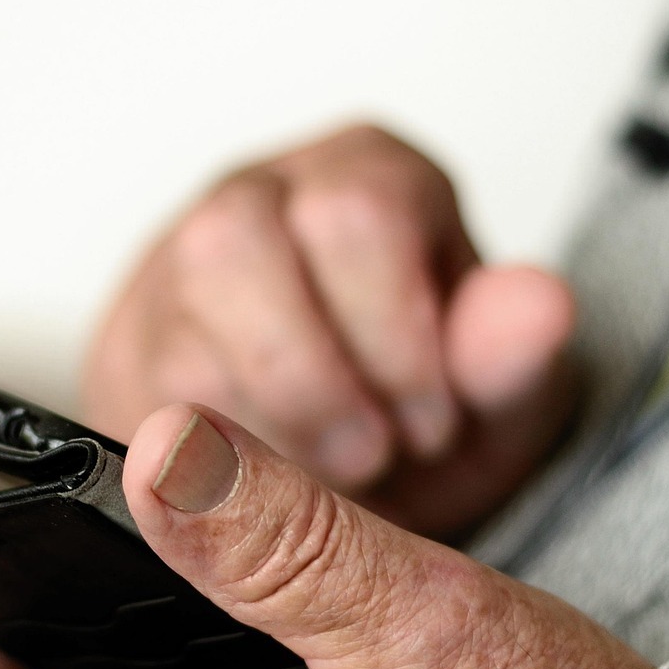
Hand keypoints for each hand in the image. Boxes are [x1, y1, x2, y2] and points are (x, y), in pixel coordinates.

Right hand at [83, 124, 579, 540]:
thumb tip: (541, 304)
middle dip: (310, 375)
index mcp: (368, 175)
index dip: (397, 335)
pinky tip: (264, 488)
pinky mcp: (127, 349)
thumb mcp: (491, 410)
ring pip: (167, 315)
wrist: (343, 493)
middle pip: (237, 238)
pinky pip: (133, 390)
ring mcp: (176, 266)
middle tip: (371, 459)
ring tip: (321, 479)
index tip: (431, 425)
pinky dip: (205, 460)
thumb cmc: (419, 423)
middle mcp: (261, 196)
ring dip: (251, 416)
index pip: (360, 208)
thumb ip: (512, 363)